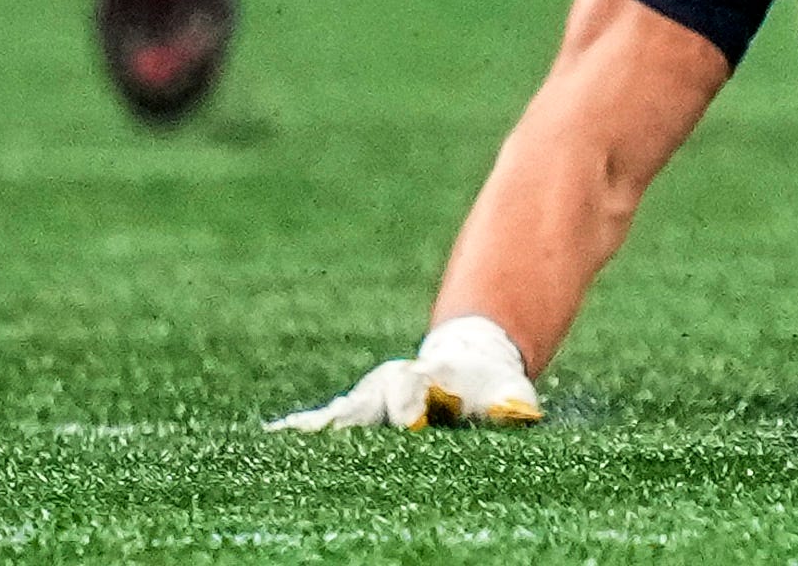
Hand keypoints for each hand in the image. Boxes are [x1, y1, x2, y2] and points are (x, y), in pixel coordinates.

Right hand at [271, 314, 543, 430]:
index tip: (406, 425)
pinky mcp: (358, 411)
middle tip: (324, 432)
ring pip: (341, 411)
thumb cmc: (491, 388)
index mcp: (428, 379)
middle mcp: (392, 384)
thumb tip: (523, 415)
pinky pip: (327, 420)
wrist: (468, 360)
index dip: (408, 405)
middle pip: (366, 400)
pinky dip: (303, 427)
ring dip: (317, 424)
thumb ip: (511, 404)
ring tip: (284, 436)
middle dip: (347, 417)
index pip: (413, 389)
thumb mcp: (508, 393)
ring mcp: (371, 396)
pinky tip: (273, 435)